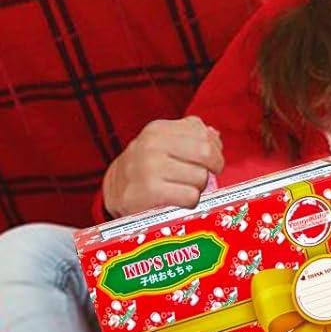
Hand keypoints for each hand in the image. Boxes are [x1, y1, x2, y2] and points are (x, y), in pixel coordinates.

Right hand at [102, 116, 222, 217]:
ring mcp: (148, 168)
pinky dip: (190, 201)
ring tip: (182, 188)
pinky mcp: (149, 193)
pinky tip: (178, 199)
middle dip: (210, 169)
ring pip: (200, 177)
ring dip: (198, 188)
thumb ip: (191, 136)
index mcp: (158, 130)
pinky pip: (191, 196)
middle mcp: (151, 145)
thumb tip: (215, 136)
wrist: (115, 192)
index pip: (204, 135)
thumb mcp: (163, 143)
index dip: (215, 151)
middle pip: (206, 154)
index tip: (209, 162)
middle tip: (201, 177)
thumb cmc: (146, 167)